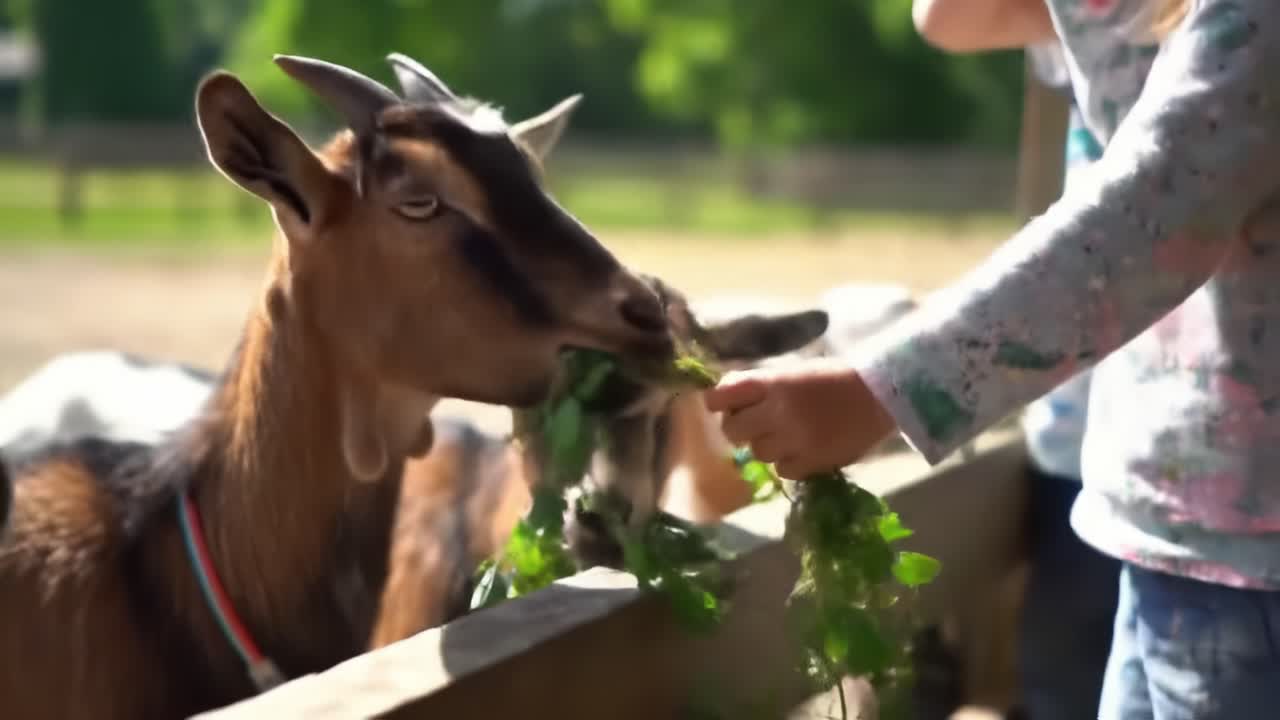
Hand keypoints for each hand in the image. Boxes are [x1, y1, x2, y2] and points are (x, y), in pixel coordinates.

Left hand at [702, 359, 896, 479]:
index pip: (721, 396)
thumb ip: (760, 386)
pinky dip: (788, 463)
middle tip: (757, 424)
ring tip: (787, 436)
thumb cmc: (834, 378)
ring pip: (757, 453)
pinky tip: (803, 449)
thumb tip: (727, 402)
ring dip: (767, 445)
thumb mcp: (793, 371)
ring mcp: (794, 439)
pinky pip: (782, 470)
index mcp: (771, 383)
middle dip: (740, 427)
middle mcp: (777, 411)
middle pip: (732, 430)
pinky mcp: (812, 462)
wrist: (880, 395)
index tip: (724, 406)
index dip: (717, 403)